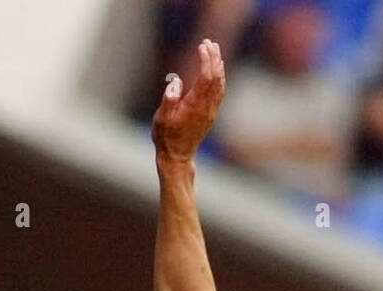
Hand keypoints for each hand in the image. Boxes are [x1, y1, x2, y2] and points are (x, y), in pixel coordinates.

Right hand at [152, 38, 225, 161]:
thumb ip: (169, 99)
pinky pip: (220, 92)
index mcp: (195, 104)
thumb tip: (176, 82)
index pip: (206, 76)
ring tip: (215, 50)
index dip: (206, 59)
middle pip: (215, 77)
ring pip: (220, 83)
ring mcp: (211, 111)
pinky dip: (220, 77)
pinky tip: (218, 70)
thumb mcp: (162, 118)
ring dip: (218, 65)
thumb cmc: (166, 137)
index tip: (202, 45)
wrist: (177, 157)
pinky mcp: (210, 114)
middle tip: (209, 42)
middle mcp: (206, 106)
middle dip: (213, 57)